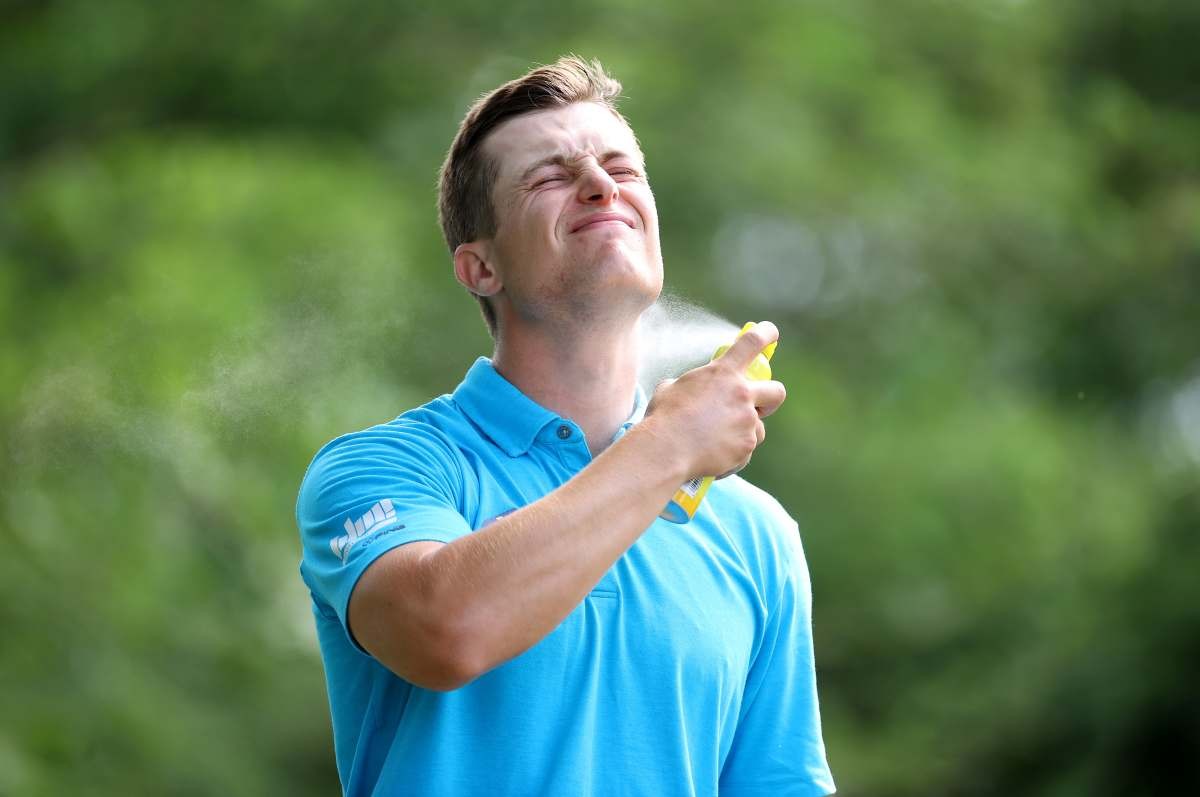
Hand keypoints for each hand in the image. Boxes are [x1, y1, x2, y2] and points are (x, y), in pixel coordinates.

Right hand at [642, 322, 786, 480]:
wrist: (664, 450)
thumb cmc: (663, 418)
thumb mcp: (671, 389)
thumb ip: (690, 383)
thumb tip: (689, 386)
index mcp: (722, 373)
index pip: (752, 342)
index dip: (766, 333)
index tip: (772, 333)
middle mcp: (741, 394)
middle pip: (776, 391)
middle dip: (770, 398)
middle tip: (758, 406)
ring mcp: (747, 422)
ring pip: (758, 427)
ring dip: (744, 432)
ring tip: (716, 440)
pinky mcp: (746, 447)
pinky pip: (746, 450)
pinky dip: (733, 454)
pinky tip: (712, 455)